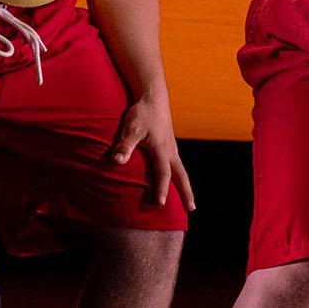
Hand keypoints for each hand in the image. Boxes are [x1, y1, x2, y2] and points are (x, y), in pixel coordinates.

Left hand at [109, 94, 195, 209]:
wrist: (153, 97)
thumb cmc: (141, 113)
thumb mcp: (131, 128)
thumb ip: (124, 145)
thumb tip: (116, 161)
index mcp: (161, 149)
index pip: (163, 173)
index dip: (161, 189)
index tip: (160, 204)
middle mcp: (170, 151)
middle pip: (181, 176)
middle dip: (186, 193)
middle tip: (192, 209)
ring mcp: (172, 148)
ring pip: (181, 170)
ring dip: (185, 185)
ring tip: (189, 201)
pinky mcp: (169, 144)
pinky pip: (176, 164)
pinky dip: (179, 175)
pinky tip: (175, 180)